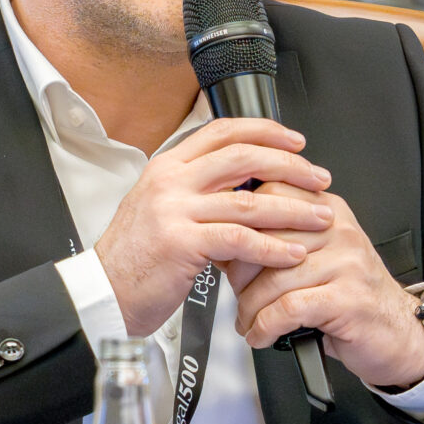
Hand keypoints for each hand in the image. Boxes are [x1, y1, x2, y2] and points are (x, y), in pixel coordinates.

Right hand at [93, 119, 333, 337]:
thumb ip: (197, 189)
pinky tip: (292, 253)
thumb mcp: (161, 207)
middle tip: (318, 178)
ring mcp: (174, 210)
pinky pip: (240, 240)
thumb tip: (245, 180)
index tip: (295, 141)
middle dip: (291, 166)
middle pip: (243, 156)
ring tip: (320, 218)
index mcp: (167, 166)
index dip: (266, 131)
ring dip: (293, 210)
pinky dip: (273, 247)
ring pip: (249, 200)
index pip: (224, 131)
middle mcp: (171, 181)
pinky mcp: (182, 243)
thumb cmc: (135, 256)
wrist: (103, 292)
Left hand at [228, 185, 423, 389]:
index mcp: (328, 211)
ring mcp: (347, 263)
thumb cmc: (350, 297)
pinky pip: (290, 308)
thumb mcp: (316, 259)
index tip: (228, 249)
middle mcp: (339, 230)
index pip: (272, 194)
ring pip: (274, 278)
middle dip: (240, 273)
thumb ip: (278, 243)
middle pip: (267, 237)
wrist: (398, 332)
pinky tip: (262, 336)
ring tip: (248, 322)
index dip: (240, 223)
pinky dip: (266, 326)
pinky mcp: (348, 299)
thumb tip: (223, 240)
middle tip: (236, 295)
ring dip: (251, 308)